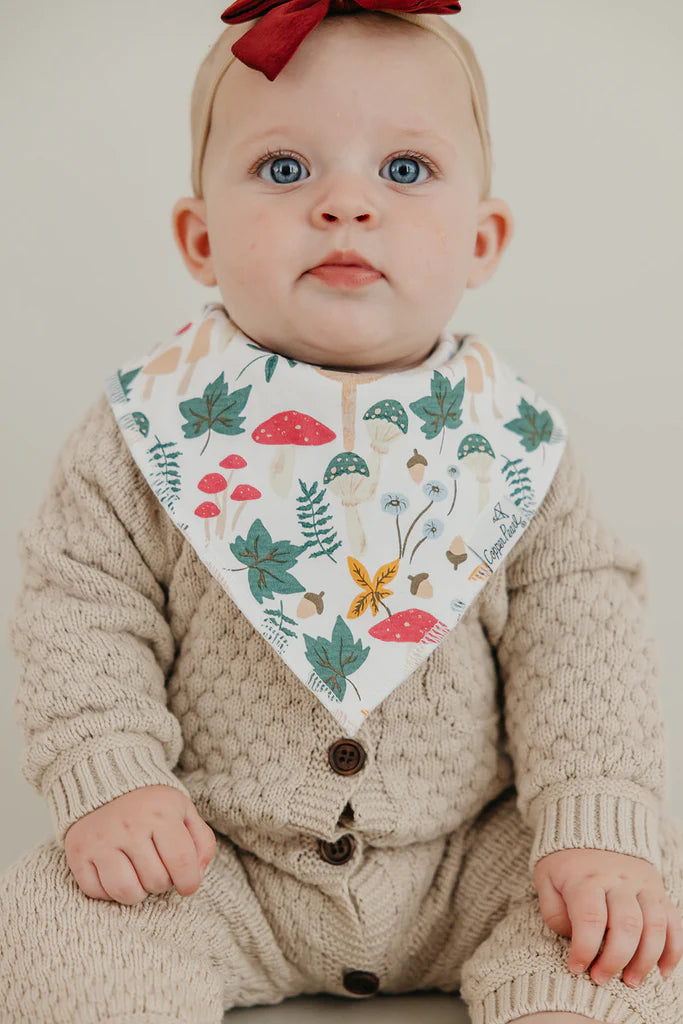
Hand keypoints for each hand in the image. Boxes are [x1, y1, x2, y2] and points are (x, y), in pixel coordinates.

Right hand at [65, 784, 216, 904]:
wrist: (106, 779)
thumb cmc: (151, 803)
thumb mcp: (183, 811)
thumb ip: (201, 841)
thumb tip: (197, 875)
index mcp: (161, 814)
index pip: (182, 863)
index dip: (189, 882)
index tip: (187, 885)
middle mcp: (130, 826)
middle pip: (155, 881)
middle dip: (162, 882)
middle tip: (158, 867)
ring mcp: (101, 839)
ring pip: (125, 892)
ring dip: (137, 892)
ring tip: (139, 874)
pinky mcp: (78, 851)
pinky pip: (96, 892)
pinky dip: (108, 891)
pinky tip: (116, 872)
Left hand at [533, 848, 682, 987]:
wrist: (590, 827)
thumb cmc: (564, 863)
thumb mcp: (545, 880)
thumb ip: (554, 912)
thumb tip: (576, 940)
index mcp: (586, 877)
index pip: (590, 918)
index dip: (585, 950)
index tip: (576, 967)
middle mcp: (617, 879)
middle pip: (627, 924)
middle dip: (615, 960)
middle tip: (600, 978)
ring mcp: (642, 884)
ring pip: (654, 925)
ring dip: (645, 960)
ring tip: (630, 981)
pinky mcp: (657, 889)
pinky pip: (673, 921)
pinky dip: (673, 949)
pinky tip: (662, 971)